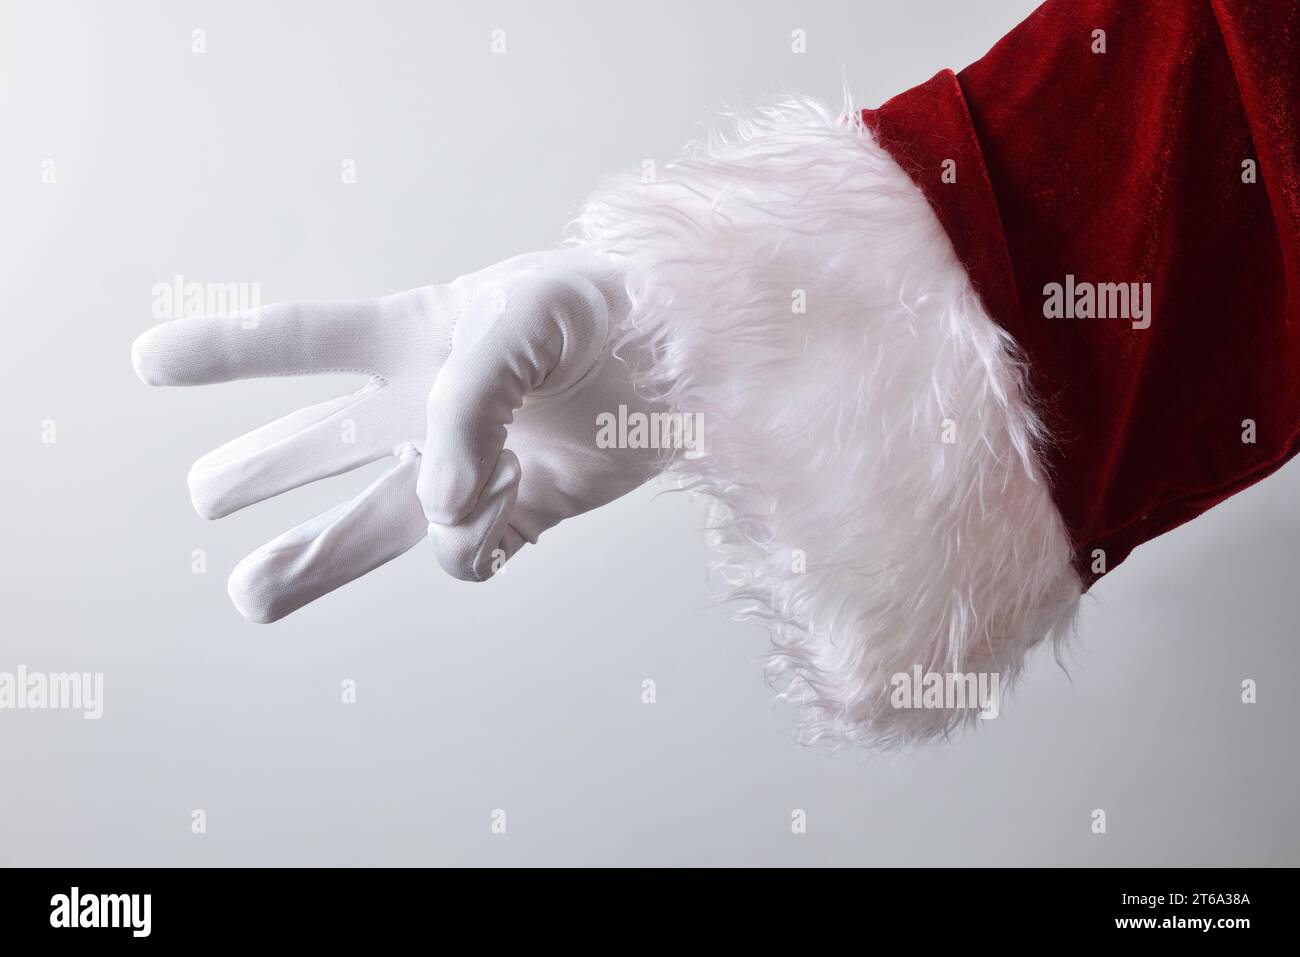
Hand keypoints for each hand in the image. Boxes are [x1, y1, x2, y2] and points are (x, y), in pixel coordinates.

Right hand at [131, 248, 660, 621]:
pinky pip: (466, 552)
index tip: (147, 362)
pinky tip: (496, 498)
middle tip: (206, 499)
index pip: (302, 342)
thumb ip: (460, 406)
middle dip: (260, 472)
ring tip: (252, 595)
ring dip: (313, 560)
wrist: (695, 356)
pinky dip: (469, 538)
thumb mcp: (520, 319)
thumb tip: (435, 503)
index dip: (225, 353)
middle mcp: (429, 409)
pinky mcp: (520, 514)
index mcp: (415, 337)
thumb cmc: (607, 308)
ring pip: (372, 525)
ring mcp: (471, 467)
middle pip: (321, 449)